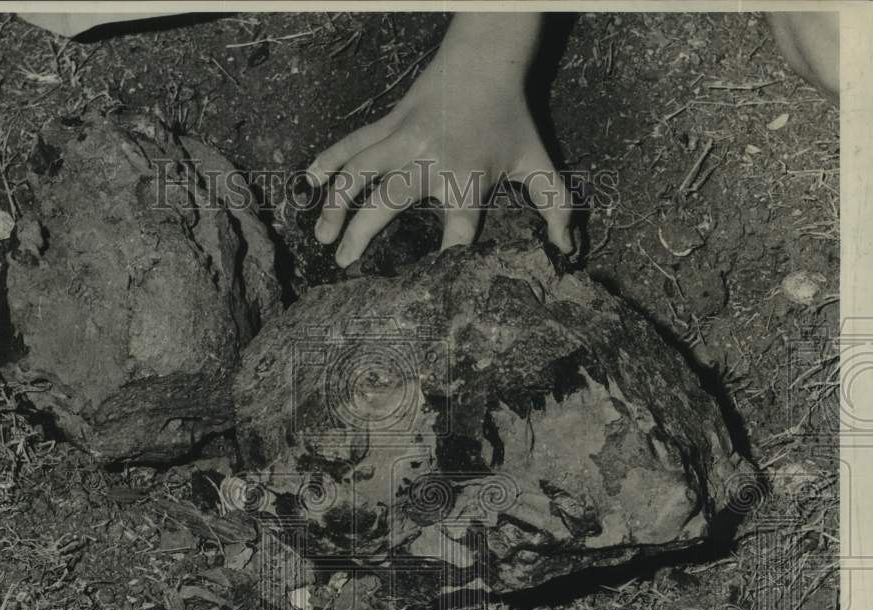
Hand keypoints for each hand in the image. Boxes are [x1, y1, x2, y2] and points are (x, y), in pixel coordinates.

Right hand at [306, 14, 572, 267]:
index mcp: (467, 178)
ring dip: (336, 203)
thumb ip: (555, 208)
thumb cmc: (512, 117)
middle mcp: (429, 161)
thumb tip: (568, 250)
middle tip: (344, 264)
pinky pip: (350, 144)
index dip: (445, 259)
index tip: (429, 285)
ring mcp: (402, 141)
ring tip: (321, 236)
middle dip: (364, 235)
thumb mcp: (538, 162)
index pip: (457, 229)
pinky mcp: (386, 124)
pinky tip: (306, 183)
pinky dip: (326, 160)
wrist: (486, 60)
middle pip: (389, 203)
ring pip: (359, 173)